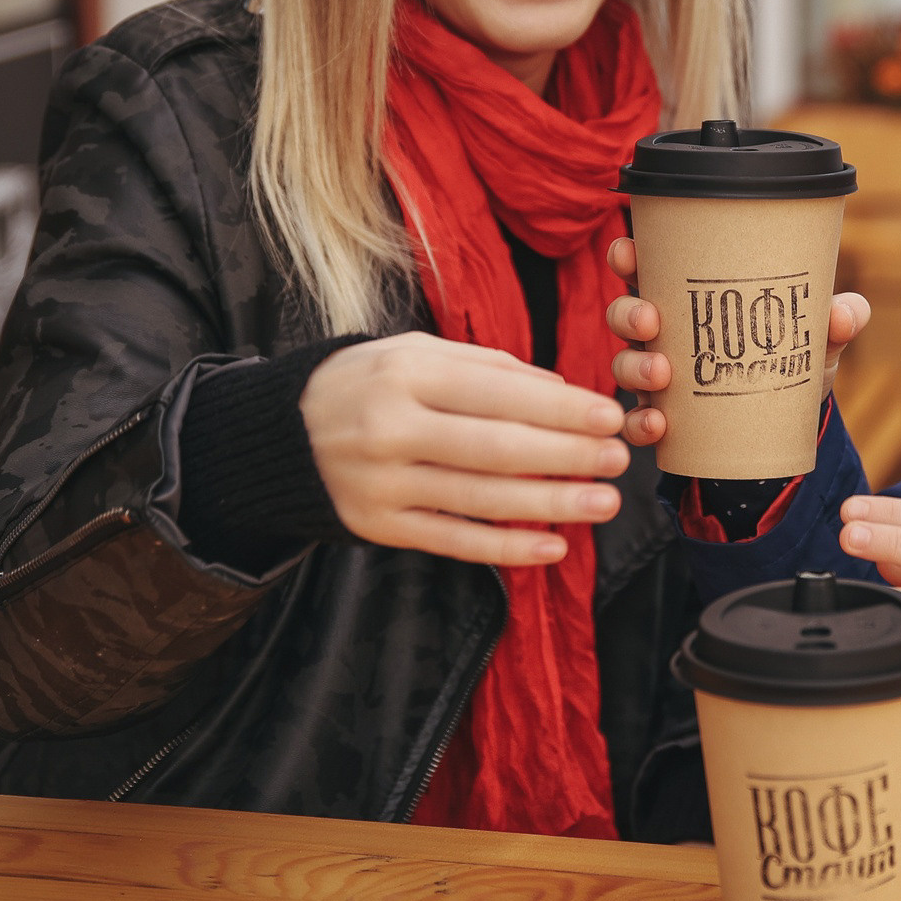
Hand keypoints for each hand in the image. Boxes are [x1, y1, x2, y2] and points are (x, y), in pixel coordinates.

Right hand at [300, 332, 629, 565]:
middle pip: (497, 449)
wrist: (280, 436)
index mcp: (405, 374)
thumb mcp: (412, 352)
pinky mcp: (379, 527)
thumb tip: (559, 389)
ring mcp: (383, 484)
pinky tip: (553, 547)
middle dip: (567, 456)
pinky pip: (454, 543)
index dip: (560, 409)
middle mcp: (391, 429)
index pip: (498, 393)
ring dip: (551, 504)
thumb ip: (485, 365)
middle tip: (619, 458)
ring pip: (482, 500)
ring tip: (603, 502)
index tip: (609, 415)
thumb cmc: (364, 384)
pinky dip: (506, 548)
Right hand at [602, 237, 869, 448]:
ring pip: (624, 364)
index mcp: (690, 299)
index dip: (628, 256)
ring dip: (635, 366)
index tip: (630, 251)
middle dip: (629, 313)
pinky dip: (641, 422)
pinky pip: (638, 419)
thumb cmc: (789, 357)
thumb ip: (835, 321)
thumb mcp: (816, 338)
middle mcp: (664, 335)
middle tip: (652, 320)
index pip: (646, 267)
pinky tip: (658, 424)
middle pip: (624, 314)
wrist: (789, 422)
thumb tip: (845, 312)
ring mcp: (658, 377)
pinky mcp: (664, 418)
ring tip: (662, 374)